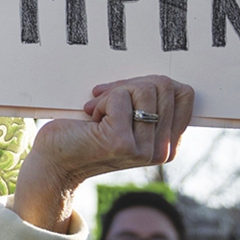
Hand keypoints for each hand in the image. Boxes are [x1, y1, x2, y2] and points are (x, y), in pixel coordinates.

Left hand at [12, 75, 193, 231]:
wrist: (55, 161)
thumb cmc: (86, 132)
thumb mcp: (128, 117)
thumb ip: (148, 104)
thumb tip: (162, 79)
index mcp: (169, 144)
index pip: (183, 93)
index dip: (152, 83)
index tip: (127, 94)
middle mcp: (162, 151)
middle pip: (164, 86)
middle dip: (131, 84)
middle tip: (108, 101)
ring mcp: (143, 149)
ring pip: (144, 89)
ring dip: (115, 93)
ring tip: (100, 113)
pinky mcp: (122, 142)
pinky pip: (121, 97)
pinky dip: (102, 100)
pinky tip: (92, 118)